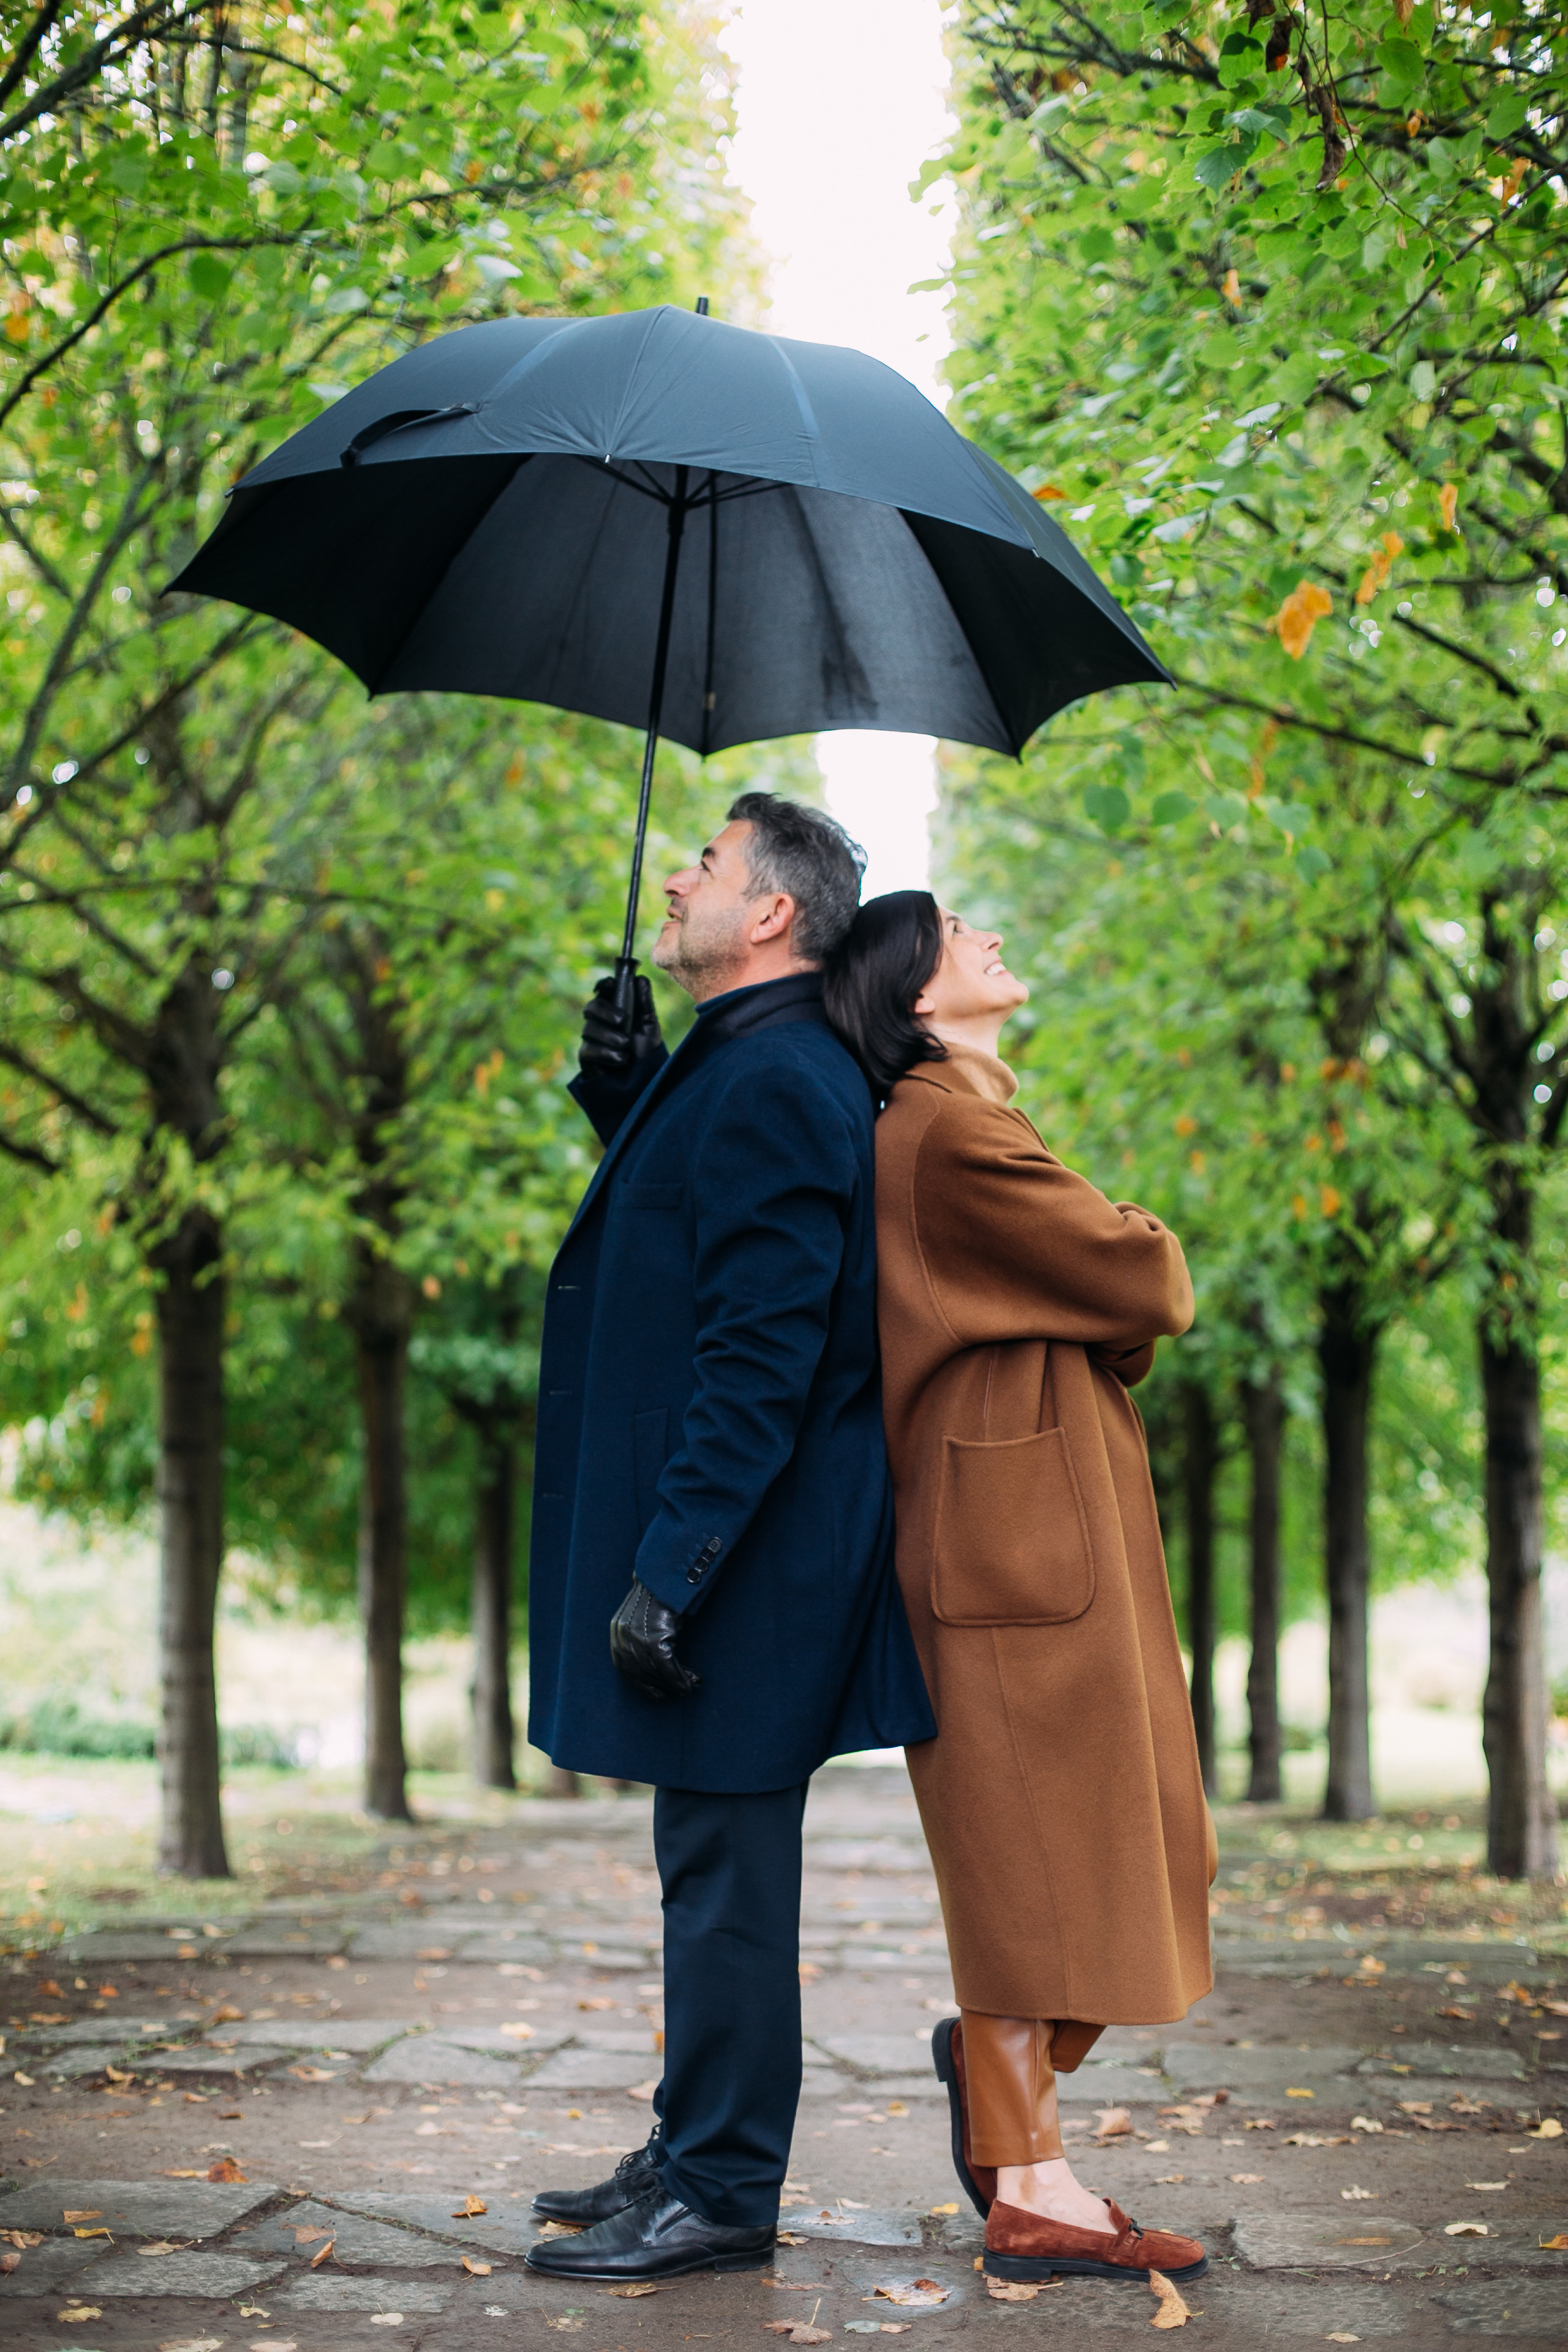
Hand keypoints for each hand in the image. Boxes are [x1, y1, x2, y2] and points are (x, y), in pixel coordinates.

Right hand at [580, 971, 662, 1079]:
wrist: (643, 1082)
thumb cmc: (646, 1052)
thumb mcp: (650, 1026)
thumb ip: (645, 1003)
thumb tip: (641, 978)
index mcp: (615, 1009)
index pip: (603, 991)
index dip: (604, 985)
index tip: (610, 984)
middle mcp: (600, 1021)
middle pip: (591, 1006)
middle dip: (605, 1011)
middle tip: (622, 1020)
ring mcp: (591, 1039)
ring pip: (589, 1028)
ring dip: (611, 1037)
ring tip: (627, 1046)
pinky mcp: (586, 1058)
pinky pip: (588, 1049)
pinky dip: (606, 1053)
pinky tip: (621, 1059)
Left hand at [609, 1578, 700, 1701]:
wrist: (668, 1574)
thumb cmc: (660, 1596)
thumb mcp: (643, 1620)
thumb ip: (640, 1640)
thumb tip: (655, 1669)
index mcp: (616, 1632)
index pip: (624, 1667)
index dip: (641, 1684)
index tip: (656, 1695)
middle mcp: (622, 1636)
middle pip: (640, 1672)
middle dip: (661, 1685)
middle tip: (679, 1692)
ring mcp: (637, 1636)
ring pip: (654, 1671)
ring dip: (673, 1684)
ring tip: (689, 1689)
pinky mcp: (654, 1636)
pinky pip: (667, 1665)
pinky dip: (678, 1677)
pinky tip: (689, 1683)